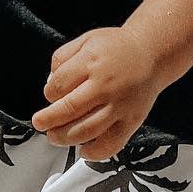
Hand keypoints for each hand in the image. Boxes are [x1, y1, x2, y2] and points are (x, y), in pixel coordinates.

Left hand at [31, 25, 160, 160]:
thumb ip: (63, 57)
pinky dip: (95, 152)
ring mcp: (120, 105)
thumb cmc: (117, 48)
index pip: (59, 84)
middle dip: (49, 120)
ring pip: (87, 130)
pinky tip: (84, 150)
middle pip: (69, 109)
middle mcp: (106, 85)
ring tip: (55, 136)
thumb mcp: (86, 40)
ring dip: (65, 138)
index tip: (49, 97)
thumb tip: (50, 83)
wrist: (152, 54)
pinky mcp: (132, 120)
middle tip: (40, 123)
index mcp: (92, 62)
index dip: (48, 94)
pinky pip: (112, 143)